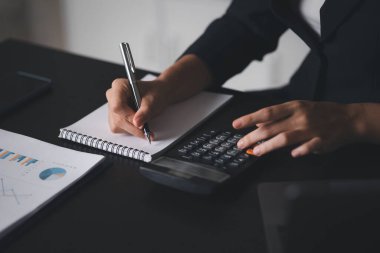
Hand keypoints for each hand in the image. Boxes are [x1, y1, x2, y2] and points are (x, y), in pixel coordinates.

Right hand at [105, 78, 170, 138]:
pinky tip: (139, 123)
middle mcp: (112, 96)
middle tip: (146, 128)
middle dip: (133, 126)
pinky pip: (118, 128)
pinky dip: (131, 130)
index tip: (141, 123)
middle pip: (117, 118)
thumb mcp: (153, 101)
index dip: (129, 116)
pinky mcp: (113, 117)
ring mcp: (111, 107)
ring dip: (133, 129)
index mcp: (119, 86)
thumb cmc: (155, 93)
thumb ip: (145, 111)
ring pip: (117, 125)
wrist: (157, 94)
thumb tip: (137, 123)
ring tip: (144, 123)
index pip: (117, 105)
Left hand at [232, 100, 360, 156]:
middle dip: (253, 136)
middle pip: (271, 127)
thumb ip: (278, 116)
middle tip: (240, 144)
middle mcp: (300, 117)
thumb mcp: (297, 108)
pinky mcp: (322, 140)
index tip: (236, 125)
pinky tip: (293, 154)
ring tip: (256, 151)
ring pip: (286, 138)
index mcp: (293, 107)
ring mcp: (311, 128)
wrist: (348, 118)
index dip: (249, 118)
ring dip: (269, 145)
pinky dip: (302, 150)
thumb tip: (257, 122)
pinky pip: (310, 146)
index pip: (266, 112)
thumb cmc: (320, 112)